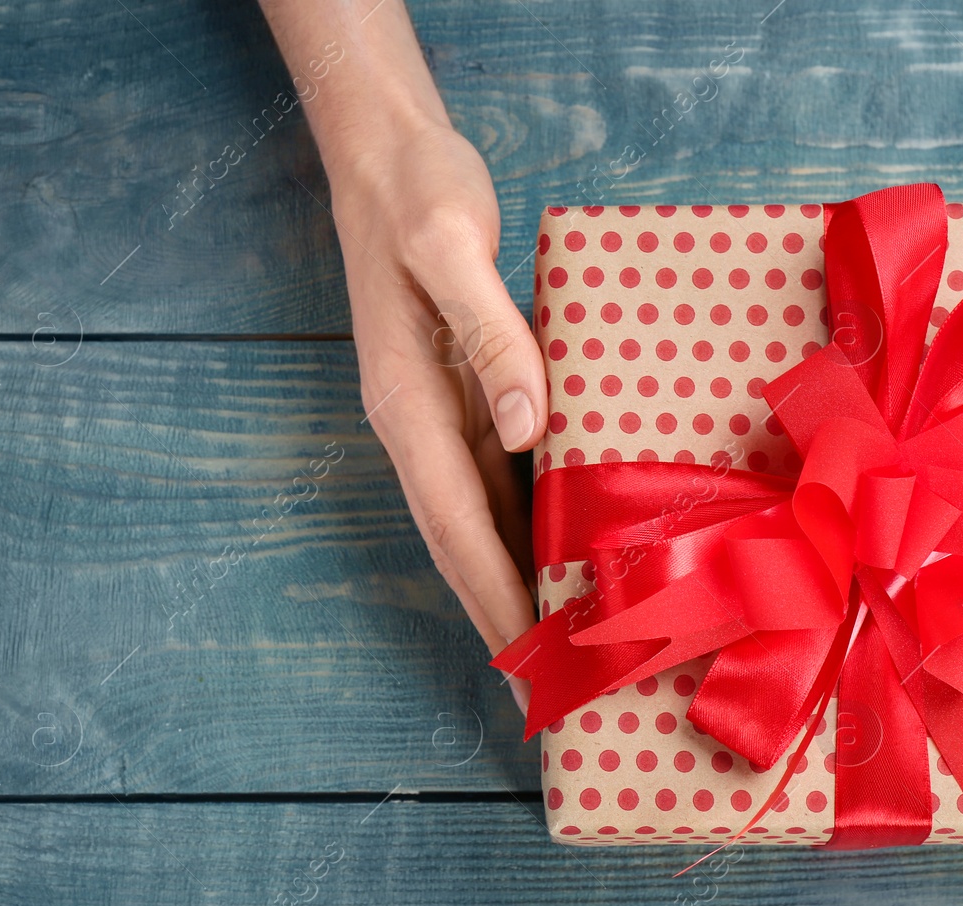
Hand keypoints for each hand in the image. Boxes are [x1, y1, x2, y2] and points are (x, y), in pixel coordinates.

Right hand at [329, 120, 544, 691]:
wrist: (389, 156)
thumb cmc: (419, 194)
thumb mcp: (451, 248)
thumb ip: (490, 337)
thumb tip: (528, 426)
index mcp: (409, 408)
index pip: (457, 531)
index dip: (496, 603)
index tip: (530, 670)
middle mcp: (421, 429)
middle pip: (469, 547)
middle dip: (509, 622)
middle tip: (558, 693)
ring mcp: (443, 417)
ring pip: (485, 523)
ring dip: (522, 586)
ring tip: (572, 648)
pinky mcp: (468, 397)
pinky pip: (502, 481)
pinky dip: (532, 527)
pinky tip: (573, 553)